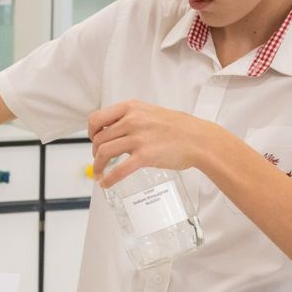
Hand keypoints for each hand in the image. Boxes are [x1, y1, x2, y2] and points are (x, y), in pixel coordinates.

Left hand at [88, 100, 218, 187]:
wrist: (200, 140)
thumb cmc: (180, 128)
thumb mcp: (151, 113)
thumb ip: (132, 118)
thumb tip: (115, 129)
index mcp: (131, 108)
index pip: (97, 118)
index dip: (91, 132)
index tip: (94, 140)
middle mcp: (132, 120)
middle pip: (99, 138)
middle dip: (94, 152)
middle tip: (99, 160)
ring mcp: (138, 138)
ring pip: (103, 153)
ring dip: (97, 166)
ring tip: (99, 173)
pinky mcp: (145, 156)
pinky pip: (118, 170)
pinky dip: (108, 179)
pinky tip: (106, 184)